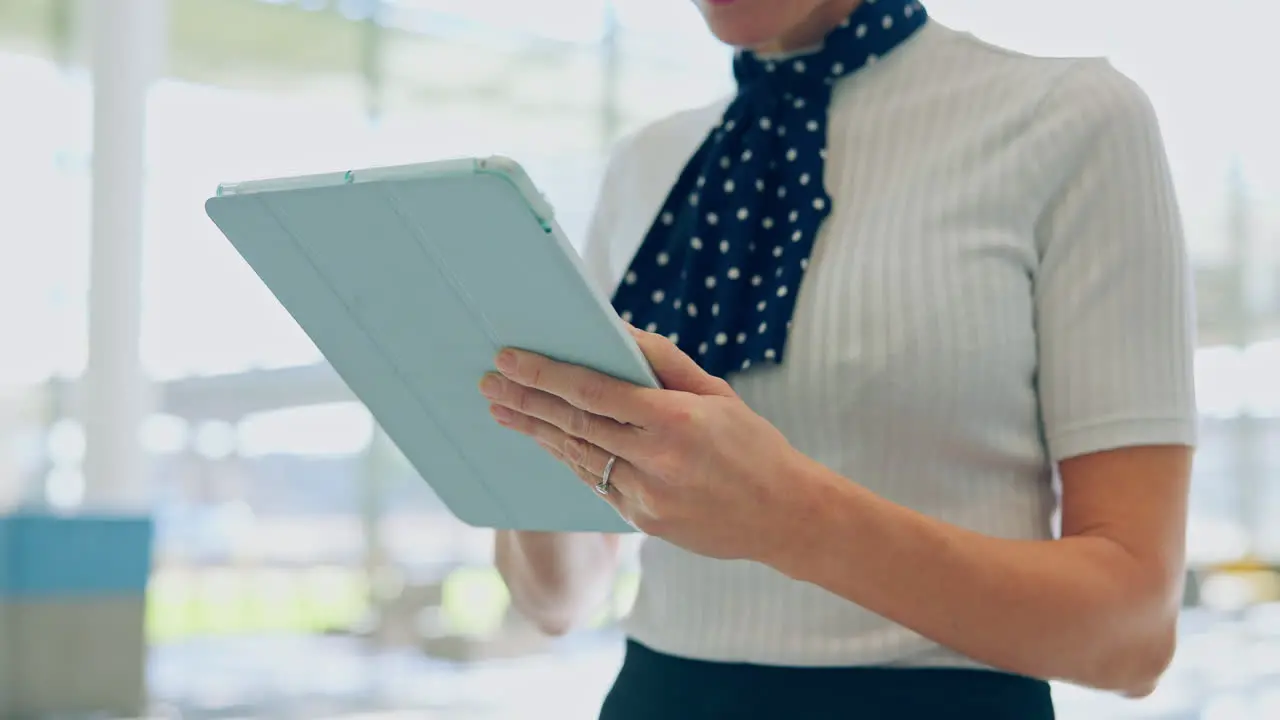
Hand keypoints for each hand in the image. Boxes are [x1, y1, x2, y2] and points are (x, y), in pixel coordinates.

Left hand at [478, 326, 811, 561]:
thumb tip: (613, 330)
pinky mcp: (642, 521)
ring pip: (576, 456)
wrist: (785, 516)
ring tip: (502, 411)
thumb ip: (662, 361)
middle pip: (573, 423)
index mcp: (675, 419)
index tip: (510, 358)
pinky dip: (569, 458)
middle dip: (526, 401)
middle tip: (489, 383)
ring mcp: (645, 496)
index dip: (545, 373)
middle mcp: (656, 460)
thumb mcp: (716, 392)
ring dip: (536, 431)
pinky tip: (546, 440)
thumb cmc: (753, 444)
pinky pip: (595, 482)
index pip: (593, 390)